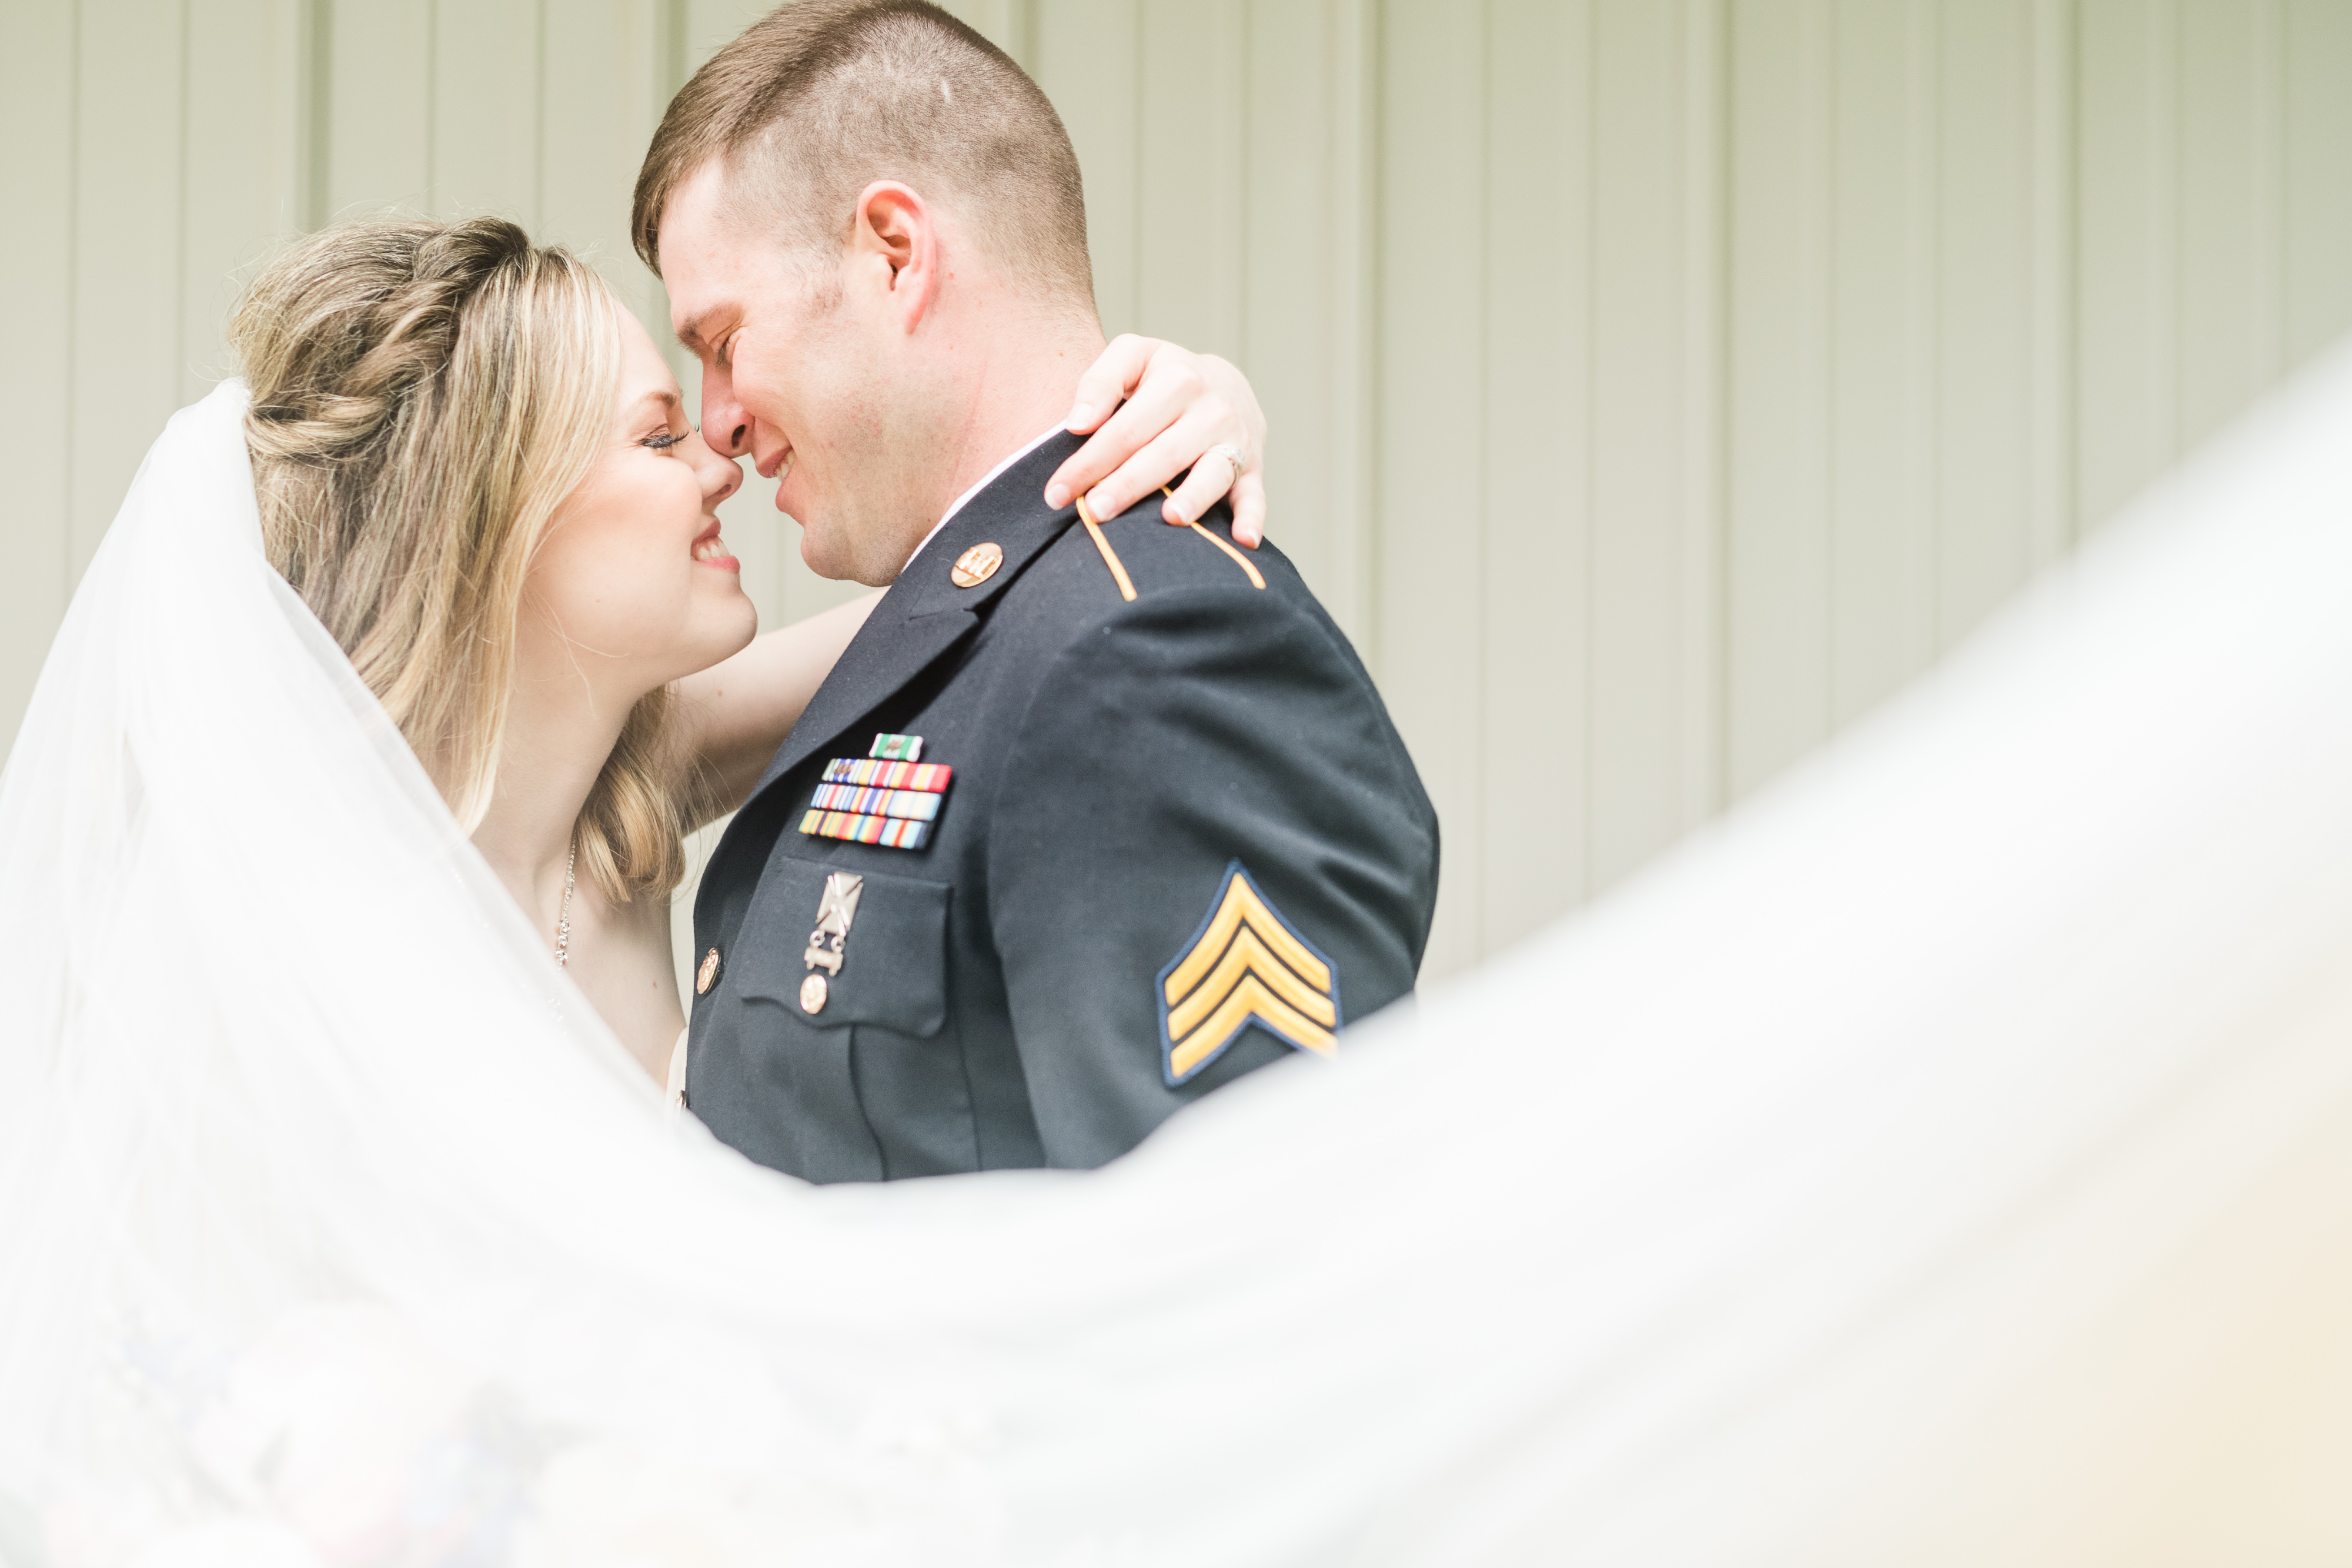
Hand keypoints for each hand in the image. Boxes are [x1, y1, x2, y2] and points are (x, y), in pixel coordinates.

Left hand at [1044, 335, 1268, 546]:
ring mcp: (1235, 440)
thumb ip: (1100, 382)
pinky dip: (1252, 518)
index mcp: (1177, 379)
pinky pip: (1255, 496)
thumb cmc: (1163, 376)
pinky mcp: (1254, 468)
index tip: (1057, 492)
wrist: (1225, 382)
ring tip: (1171, 519)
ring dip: (1194, 497)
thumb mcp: (1132, 357)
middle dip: (1128, 484)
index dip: (1089, 461)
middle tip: (1094, 512)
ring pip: (1213, 472)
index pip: (1126, 428)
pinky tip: (1243, 542)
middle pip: (1164, 453)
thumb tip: (1077, 423)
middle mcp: (1211, 409)